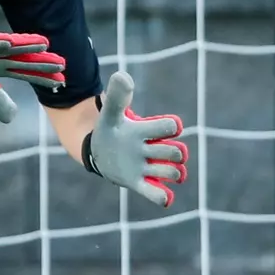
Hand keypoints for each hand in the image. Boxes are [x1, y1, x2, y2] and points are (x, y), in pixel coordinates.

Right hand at [0, 26, 66, 124]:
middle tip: (63, 65)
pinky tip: (9, 43)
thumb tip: (11, 118)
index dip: (42, 78)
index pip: (25, 73)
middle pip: (23, 61)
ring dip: (26, 47)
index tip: (60, 82)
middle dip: (42, 64)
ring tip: (44, 46)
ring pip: (10, 48)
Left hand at [84, 71, 188, 206]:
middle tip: (158, 150)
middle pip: (175, 152)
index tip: (171, 126)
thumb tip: (121, 76)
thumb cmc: (110, 128)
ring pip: (171, 173)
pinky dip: (162, 196)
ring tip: (157, 170)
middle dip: (174, 152)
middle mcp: (152, 149)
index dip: (171, 127)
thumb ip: (116, 96)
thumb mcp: (110, 112)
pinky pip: (156, 193)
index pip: (169, 127)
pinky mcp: (138, 183)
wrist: (98, 150)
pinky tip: (165, 198)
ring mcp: (147, 167)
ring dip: (170, 173)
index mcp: (148, 130)